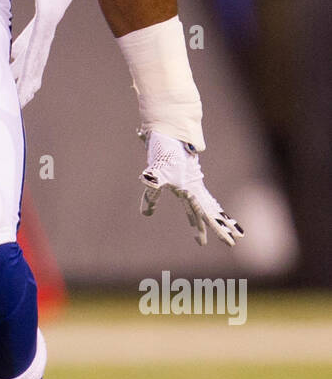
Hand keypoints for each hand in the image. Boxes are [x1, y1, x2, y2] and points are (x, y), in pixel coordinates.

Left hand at [139, 130, 243, 246]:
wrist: (171, 134)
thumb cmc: (164, 154)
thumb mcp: (156, 175)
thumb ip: (151, 194)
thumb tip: (145, 215)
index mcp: (191, 190)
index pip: (206, 215)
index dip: (216, 229)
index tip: (226, 241)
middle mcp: (196, 188)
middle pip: (212, 213)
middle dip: (221, 229)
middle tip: (233, 244)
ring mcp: (194, 184)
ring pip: (210, 206)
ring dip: (219, 220)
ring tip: (233, 232)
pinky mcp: (190, 180)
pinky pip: (203, 198)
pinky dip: (211, 208)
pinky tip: (215, 213)